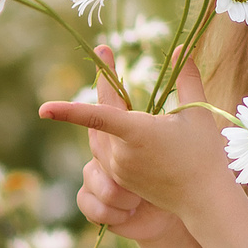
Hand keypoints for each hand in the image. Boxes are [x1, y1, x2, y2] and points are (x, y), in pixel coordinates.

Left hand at [39, 49, 235, 231]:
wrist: (203, 199)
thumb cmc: (204, 154)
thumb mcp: (197, 112)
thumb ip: (187, 79)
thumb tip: (182, 48)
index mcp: (138, 134)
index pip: (98, 116)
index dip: (69, 111)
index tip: (43, 109)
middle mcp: (121, 153)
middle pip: (100, 115)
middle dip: (104, 87)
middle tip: (103, 54)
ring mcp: (118, 169)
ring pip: (100, 135)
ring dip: (109, 115)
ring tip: (118, 90)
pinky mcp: (119, 180)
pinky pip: (106, 151)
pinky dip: (112, 135)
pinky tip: (129, 129)